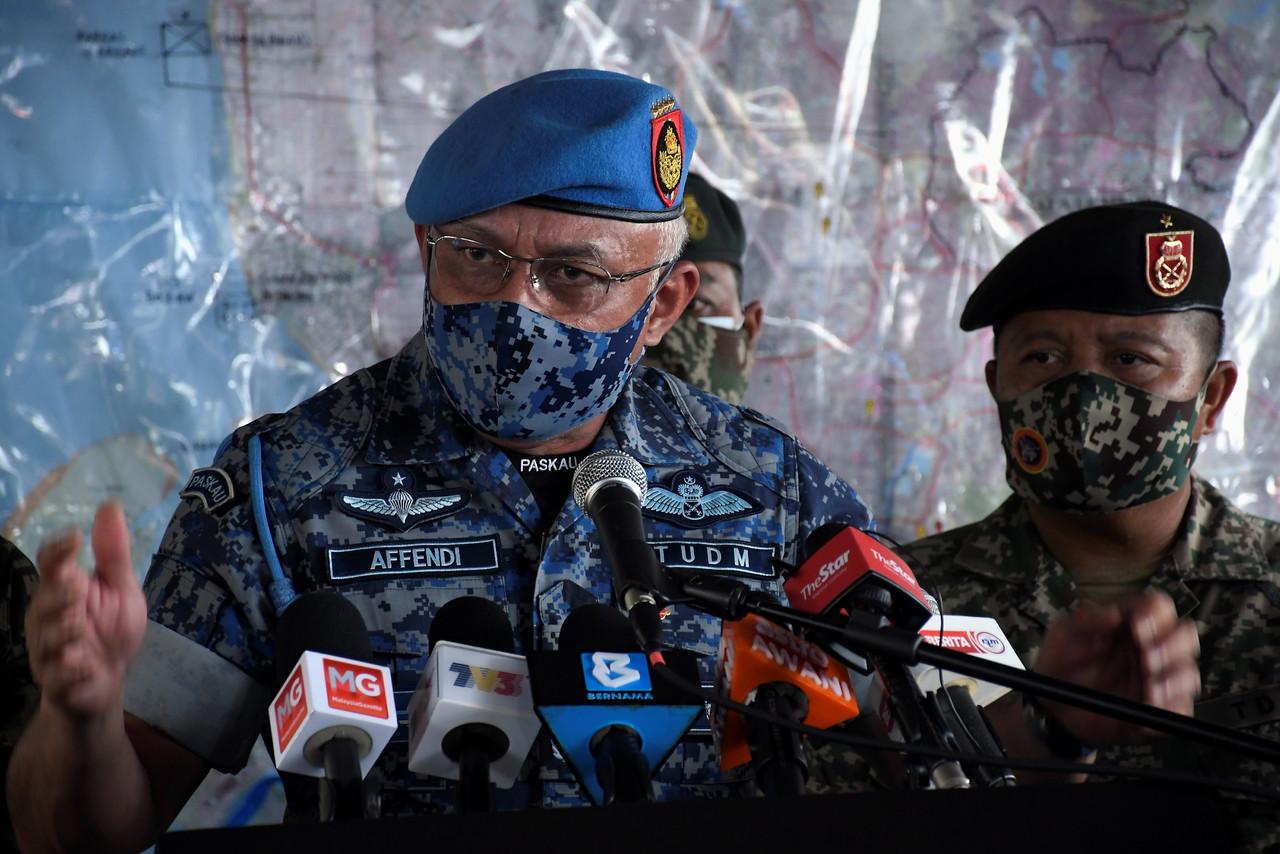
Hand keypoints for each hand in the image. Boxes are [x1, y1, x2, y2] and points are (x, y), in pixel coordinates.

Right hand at [27, 502, 146, 719]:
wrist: (106, 682)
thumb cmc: (111, 629)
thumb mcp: (120, 588)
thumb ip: (113, 553)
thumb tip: (110, 505)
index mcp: (63, 589)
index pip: (51, 564)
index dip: (58, 550)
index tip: (75, 538)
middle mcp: (48, 616)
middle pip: (43, 599)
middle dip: (59, 594)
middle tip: (77, 588)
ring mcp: (48, 649)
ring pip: (47, 637)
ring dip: (66, 633)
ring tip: (81, 631)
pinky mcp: (56, 680)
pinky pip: (58, 674)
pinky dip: (74, 670)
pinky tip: (88, 666)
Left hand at [1033, 589, 1200, 745]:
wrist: (1052, 706)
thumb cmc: (1059, 662)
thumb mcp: (1063, 633)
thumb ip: (1086, 618)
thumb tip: (1114, 612)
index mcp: (1131, 623)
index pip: (1160, 607)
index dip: (1156, 614)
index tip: (1137, 629)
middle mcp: (1150, 647)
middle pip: (1186, 636)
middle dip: (1172, 646)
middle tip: (1146, 660)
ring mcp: (1157, 678)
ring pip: (1189, 672)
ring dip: (1174, 679)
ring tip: (1149, 689)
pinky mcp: (1157, 708)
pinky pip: (1181, 708)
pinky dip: (1172, 707)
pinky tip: (1151, 705)